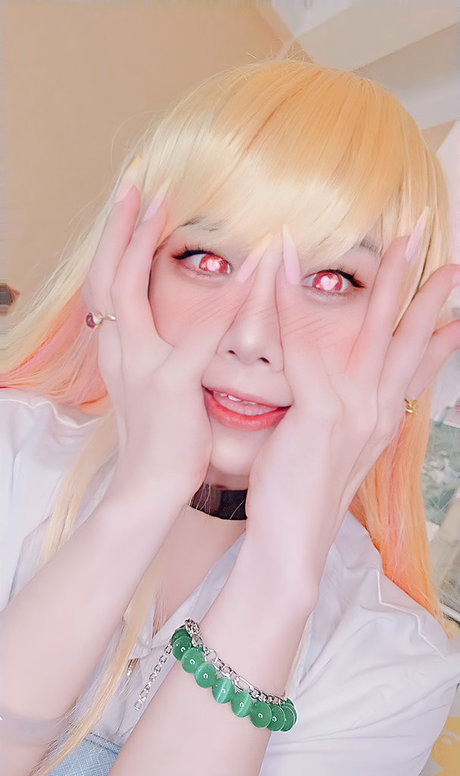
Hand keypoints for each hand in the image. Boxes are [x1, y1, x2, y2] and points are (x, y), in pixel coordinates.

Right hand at [81, 181, 249, 512]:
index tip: (133, 204)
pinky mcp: (168, 386)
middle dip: (116, 227)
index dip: (117, 243)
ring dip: (141, 241)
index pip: (110, 284)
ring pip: (126, 290)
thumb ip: (162, 351)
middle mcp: (120, 350)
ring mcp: (139, 366)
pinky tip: (245, 267)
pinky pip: (196, 336)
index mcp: (119, 350)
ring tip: (162, 200)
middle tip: (135, 182)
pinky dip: (220, 300)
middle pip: (105, 273)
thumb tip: (180, 325)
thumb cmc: (164, 437)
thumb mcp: (153, 387)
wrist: (152, 488)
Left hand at [243, 231, 459, 592]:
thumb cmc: (300, 494)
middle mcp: (379, 411)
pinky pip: (308, 345)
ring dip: (391, 281)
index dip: (441, 333)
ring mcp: (356, 410)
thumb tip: (344, 396)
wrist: (290, 543)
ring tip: (403, 241)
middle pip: (412, 339)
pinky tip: (290, 265)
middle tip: (446, 256)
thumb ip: (346, 418)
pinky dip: (296, 301)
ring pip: (379, 332)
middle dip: (431, 294)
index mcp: (382, 420)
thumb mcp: (333, 453)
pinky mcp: (322, 413)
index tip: (456, 306)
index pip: (418, 366)